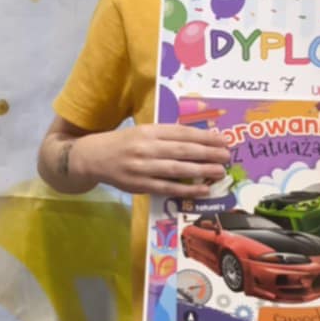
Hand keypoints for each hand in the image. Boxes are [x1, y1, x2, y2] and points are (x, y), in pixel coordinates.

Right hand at [70, 125, 230, 197]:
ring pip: (177, 169)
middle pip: (182, 150)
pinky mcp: (139, 185)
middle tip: (227, 155)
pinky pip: (167, 188)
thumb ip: (166, 135)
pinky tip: (202, 189)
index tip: (222, 139)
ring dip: (202, 171)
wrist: (93, 157)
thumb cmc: (123, 143)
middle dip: (208, 153)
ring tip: (220, 171)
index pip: (181, 133)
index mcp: (148, 131)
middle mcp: (145, 147)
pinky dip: (187, 189)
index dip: (204, 136)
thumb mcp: (142, 132)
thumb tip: (199, 140)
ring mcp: (142, 167)